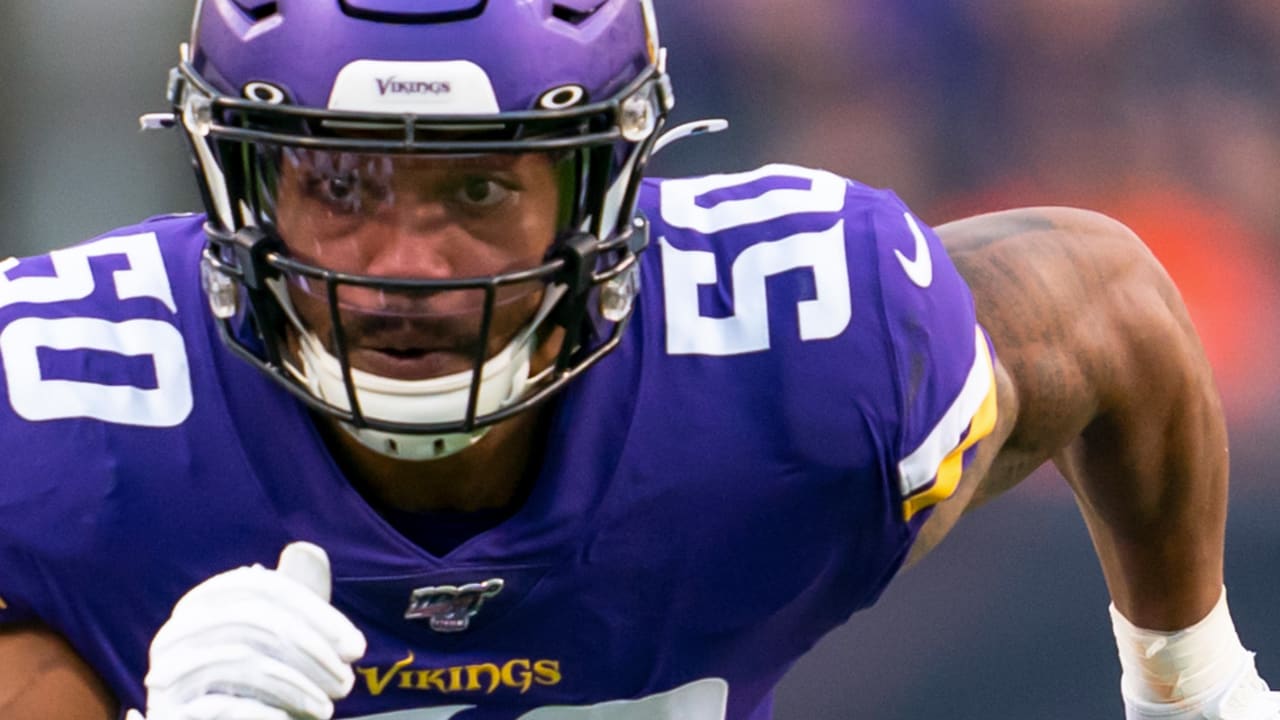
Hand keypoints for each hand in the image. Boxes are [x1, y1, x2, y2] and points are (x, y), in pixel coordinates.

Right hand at [126, 542, 366, 719]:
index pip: (262, 586)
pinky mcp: (166, 712)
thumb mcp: (280, 639)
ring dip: (297, 685)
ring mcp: (164, 672)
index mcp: (202, 603)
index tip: (356, 648)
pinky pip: (222, 705)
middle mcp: (174, 632)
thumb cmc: (255, 685)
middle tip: (347, 683)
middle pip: (254, 619)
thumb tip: (309, 549)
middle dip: (312, 651)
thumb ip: (295, 598)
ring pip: (241, 659)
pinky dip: (267, 713)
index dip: (316, 613)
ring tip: (328, 708)